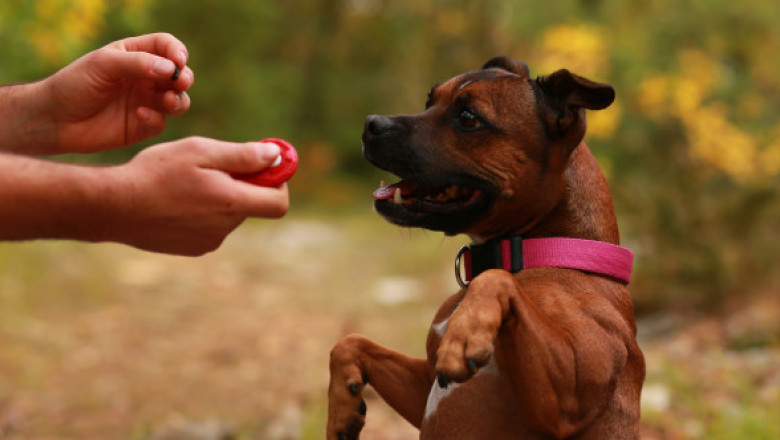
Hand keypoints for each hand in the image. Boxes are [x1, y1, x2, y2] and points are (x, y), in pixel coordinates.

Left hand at [38, 33, 194, 153]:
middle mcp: (144, 78)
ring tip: (167, 101)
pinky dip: (156, 118)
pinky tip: (139, 115)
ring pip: (178, 100)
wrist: (55, 120)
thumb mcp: (103, 64)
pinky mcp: (142, 126)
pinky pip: (161, 122)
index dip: (177, 51)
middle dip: (184, 78)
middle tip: (180, 82)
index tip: (178, 61)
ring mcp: (145, 102)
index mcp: (135, 55)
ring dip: (178, 100)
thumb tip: (172, 69)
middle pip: (178, 75)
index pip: (165, 46)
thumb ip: (138, 63)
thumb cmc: (75, 84)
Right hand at [101, 137, 288, 255]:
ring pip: (228, 214)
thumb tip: (276, 156)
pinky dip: (202, 211)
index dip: (278, 182)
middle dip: (242, 184)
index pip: (279, 203)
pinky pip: (210, 226)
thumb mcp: (200, 151)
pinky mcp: (192, 248)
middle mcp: (225, 228)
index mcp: (232, 203)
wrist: (114, 206)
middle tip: (213, 165)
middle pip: (252, 204)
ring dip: (219, 197)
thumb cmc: (156, 173)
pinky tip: (176, 199)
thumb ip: (243, 156)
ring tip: (186, 182)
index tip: (264, 165)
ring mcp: (208, 241)